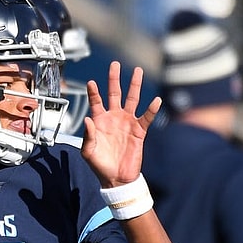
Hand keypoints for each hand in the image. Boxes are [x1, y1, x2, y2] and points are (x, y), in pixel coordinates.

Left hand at [80, 61, 160, 187]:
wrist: (116, 178)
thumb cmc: (100, 165)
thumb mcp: (88, 152)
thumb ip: (88, 135)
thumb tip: (87, 119)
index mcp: (99, 121)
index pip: (96, 102)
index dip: (94, 92)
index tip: (91, 82)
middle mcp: (114, 118)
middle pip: (114, 93)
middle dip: (114, 79)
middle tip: (114, 64)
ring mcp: (127, 122)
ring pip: (132, 99)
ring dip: (134, 86)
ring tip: (137, 71)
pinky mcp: (139, 131)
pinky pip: (146, 117)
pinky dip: (151, 109)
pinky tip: (155, 100)